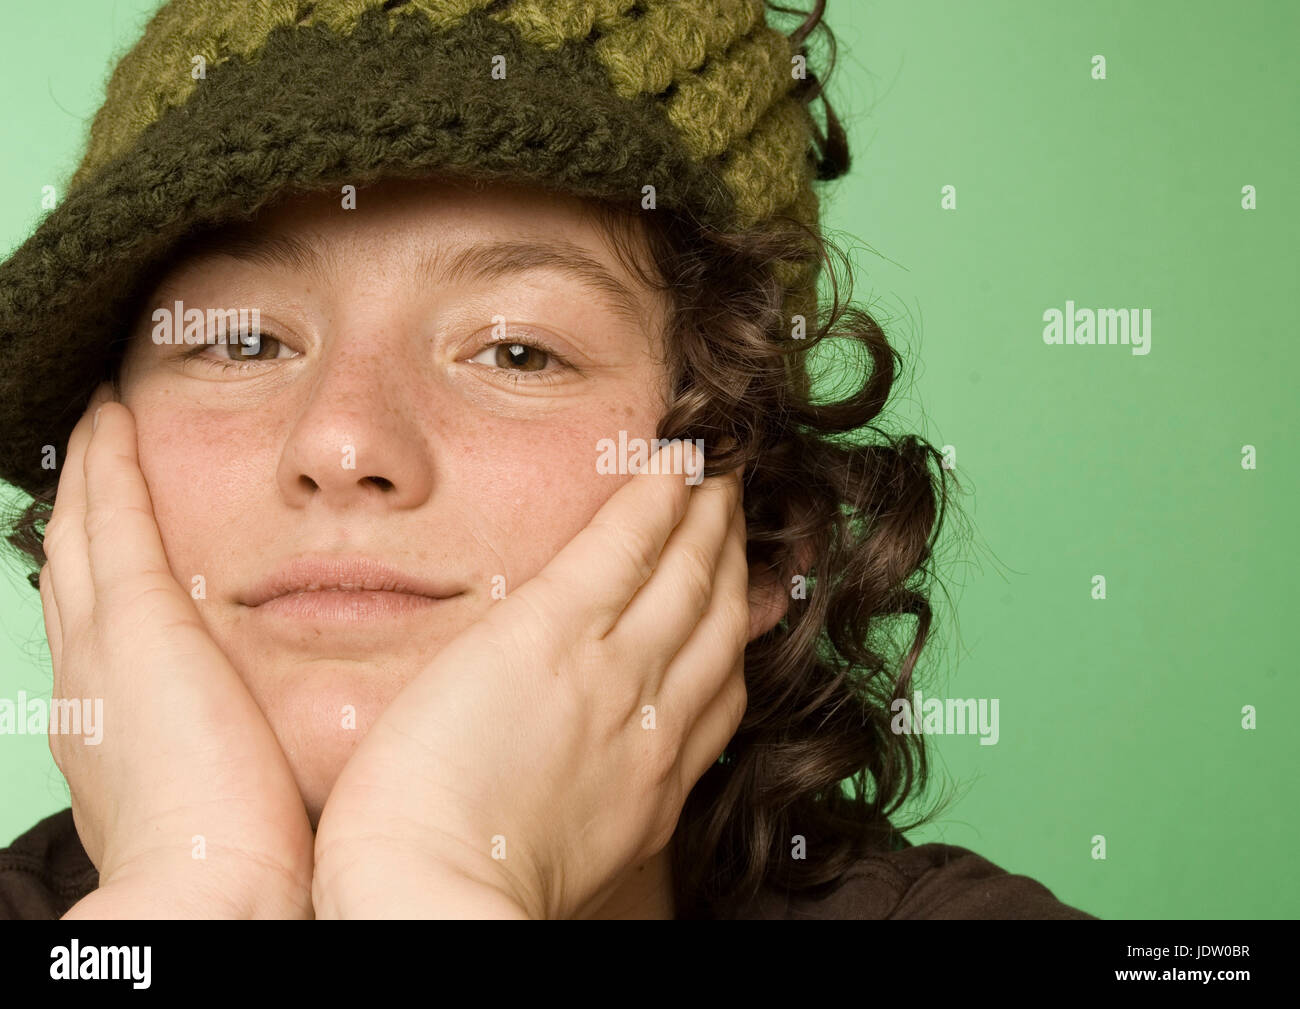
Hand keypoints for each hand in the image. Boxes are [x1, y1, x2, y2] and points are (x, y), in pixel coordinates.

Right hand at [39, 385, 314, 917]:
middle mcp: (94, 679)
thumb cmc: (248, 867)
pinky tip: (116, 416)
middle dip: (87, 508)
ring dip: (93, 472)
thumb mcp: (234, 798)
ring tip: (102, 422)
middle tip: (96, 453)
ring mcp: (104, 645)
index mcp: (119, 724)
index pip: (106, 625)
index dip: (106, 570)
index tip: (122, 530)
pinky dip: (109, 465)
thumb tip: (300, 746)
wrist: (214, 899)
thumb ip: (254, 752)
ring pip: (87, 530)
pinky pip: (115, 517)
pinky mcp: (136, 623)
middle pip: (79, 568)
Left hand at [312, 440, 749, 918]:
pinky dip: (657, 498)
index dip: (733, 633)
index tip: (741, 596)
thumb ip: (598, 802)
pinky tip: (671, 461)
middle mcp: (652, 721)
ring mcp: (612, 671)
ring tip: (714, 476)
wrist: (432, 894)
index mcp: (651, 783)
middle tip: (735, 515)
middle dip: (732, 561)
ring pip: (686, 576)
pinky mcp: (553, 630)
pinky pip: (626, 545)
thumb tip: (595, 779)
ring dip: (708, 518)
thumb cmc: (471, 889)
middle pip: (716, 622)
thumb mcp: (572, 856)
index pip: (714, 691)